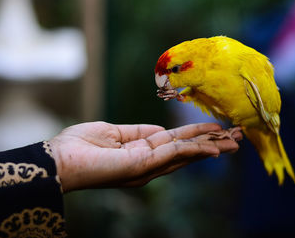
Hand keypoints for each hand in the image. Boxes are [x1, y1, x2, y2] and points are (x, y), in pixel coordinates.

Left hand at [49, 121, 241, 191]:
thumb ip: (139, 132)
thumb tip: (161, 130)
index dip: (198, 135)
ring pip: (185, 154)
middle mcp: (149, 163)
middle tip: (237, 137)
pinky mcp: (140, 167)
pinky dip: (194, 151)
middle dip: (212, 143)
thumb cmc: (79, 146)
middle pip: (187, 151)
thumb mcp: (113, 132)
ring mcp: (146, 167)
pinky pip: (172, 155)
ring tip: (233, 141)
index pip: (177, 143)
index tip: (217, 127)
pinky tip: (212, 147)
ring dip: (210, 147)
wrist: (57, 159)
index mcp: (142, 153)